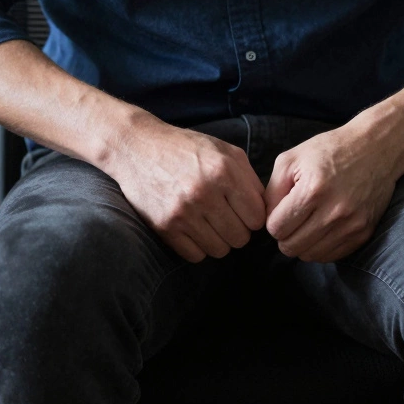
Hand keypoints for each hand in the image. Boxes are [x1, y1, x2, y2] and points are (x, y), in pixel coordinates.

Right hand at [108, 122, 265, 262]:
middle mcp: (204, 192)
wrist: (137, 147)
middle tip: (225, 217)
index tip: (242, 210)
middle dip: (237, 229)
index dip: (253, 216)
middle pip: (241, 237)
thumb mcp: (224, 151)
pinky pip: (195, 255)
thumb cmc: (186, 148)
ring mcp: (183, 212)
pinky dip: (198, 247)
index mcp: (224, 171)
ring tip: (208, 222)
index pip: (258, 218)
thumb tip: (266, 211)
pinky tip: (193, 229)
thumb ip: (249, 179)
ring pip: (220, 250)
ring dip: (218, 240)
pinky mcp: (164, 226)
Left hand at [263, 123, 402, 262]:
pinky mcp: (364, 233)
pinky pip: (331, 256)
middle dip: (285, 235)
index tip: (281, 210)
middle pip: (291, 247)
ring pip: (310, 256)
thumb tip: (265, 220)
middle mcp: (334, 211)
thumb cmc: (329, 150)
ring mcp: (352, 225)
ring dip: (303, 243)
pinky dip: (321, 247)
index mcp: (312, 190)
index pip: (276, 229)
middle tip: (293, 219)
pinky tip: (322, 228)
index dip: (273, 221)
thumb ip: (271, 191)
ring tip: (308, 222)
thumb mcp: (291, 159)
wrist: (376, 148)